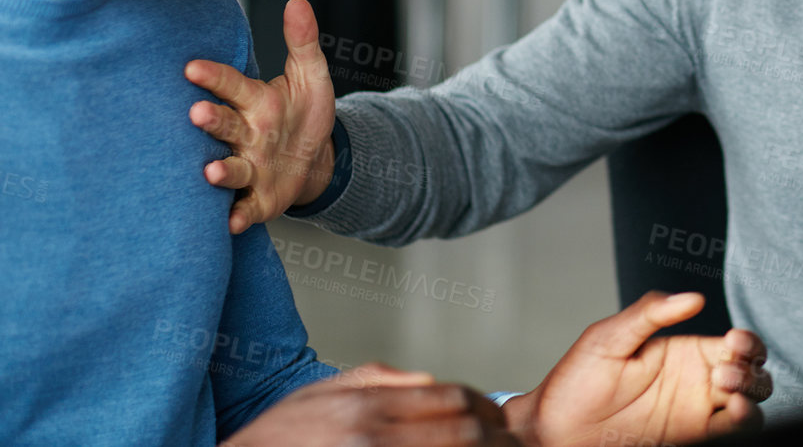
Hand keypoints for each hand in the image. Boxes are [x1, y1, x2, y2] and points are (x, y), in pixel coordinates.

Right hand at [187, 0, 337, 233]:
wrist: (313, 159)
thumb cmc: (303, 112)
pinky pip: (247, 208)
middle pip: (225, 127)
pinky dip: (239, 216)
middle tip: (196, 113)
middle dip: (210, 121)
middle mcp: (245, 135)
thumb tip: (298, 2)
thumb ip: (302, 42)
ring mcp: (250, 168)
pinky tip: (232, 223)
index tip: (192, 67)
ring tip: (211, 171)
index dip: (213, 77)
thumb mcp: (311, 75)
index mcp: (255, 102)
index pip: (232, 85)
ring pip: (231, 168)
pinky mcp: (259, 199)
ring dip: (221, 171)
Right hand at [222, 363, 517, 445]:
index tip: (499, 420)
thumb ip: (377, 380)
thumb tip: (428, 378)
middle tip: (508, 442)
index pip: (452, 397)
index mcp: (366, 405)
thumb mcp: (319, 395)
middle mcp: (371, 434)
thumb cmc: (276, 441)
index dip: (487, 409)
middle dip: (493, 437)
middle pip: (462, 430)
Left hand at [503, 291, 772, 446]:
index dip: (747, 341)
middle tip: (723, 372)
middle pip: (752, 371)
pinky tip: (732, 411)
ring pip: (751, 400)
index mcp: (684, 351)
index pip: (735, 344)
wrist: (555, 430)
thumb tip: (692, 297)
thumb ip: (650, 313)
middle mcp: (697, 381)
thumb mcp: (609, 337)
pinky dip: (746, 420)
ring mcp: (696, 411)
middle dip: (752, 367)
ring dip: (753, 392)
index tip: (734, 341)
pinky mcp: (692, 437)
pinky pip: (733, 430)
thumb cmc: (576, 381)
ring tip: (727, 390)